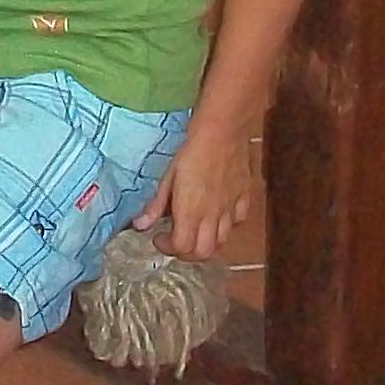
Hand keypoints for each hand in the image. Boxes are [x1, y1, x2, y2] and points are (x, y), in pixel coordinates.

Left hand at [134, 125, 258, 261]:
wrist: (222, 130)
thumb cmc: (190, 150)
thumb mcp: (167, 176)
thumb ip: (156, 204)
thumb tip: (140, 225)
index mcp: (191, 212)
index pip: (182, 248)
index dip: (168, 248)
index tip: (158, 236)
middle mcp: (213, 216)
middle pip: (204, 253)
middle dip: (188, 254)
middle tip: (176, 240)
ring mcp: (231, 208)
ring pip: (223, 241)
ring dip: (208, 242)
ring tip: (195, 229)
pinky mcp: (244, 196)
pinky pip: (239, 221)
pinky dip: (228, 225)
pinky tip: (218, 214)